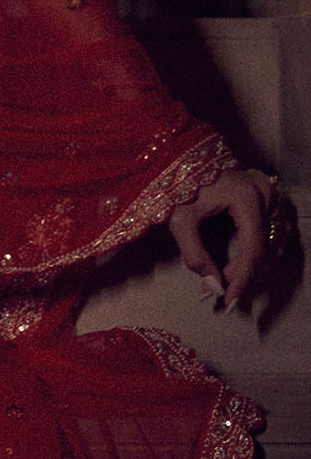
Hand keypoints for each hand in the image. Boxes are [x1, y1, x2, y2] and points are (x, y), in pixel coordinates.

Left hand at [169, 165, 274, 312]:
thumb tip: (215, 287)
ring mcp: (273, 194)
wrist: (183, 159)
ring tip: (229, 272)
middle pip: (268, 250)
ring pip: (276, 244)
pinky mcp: (272, 196)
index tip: (229, 299)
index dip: (243, 280)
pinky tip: (242, 260)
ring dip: (256, 265)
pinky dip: (263, 251)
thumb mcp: (180, 221)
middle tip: (224, 286)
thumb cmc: (180, 187)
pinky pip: (277, 233)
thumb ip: (195, 255)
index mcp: (246, 198)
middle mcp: (266, 194)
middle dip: (246, 274)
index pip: (253, 251)